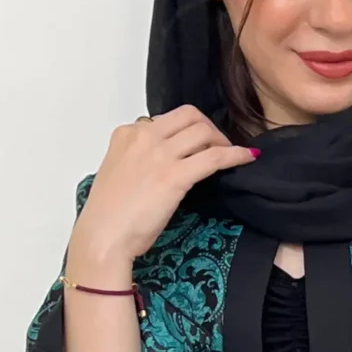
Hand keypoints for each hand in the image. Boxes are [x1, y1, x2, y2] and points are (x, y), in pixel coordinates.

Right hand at [69, 105, 259, 272]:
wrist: (104, 236)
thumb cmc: (109, 214)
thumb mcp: (120, 171)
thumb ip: (140, 157)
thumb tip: (167, 159)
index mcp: (127, 134)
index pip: (167, 118)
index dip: (188, 130)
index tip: (198, 144)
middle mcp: (144, 137)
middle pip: (189, 116)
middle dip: (208, 128)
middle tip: (217, 146)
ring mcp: (159, 154)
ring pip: (203, 131)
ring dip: (222, 141)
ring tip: (230, 156)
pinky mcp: (175, 175)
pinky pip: (215, 157)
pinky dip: (236, 155)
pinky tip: (247, 158)